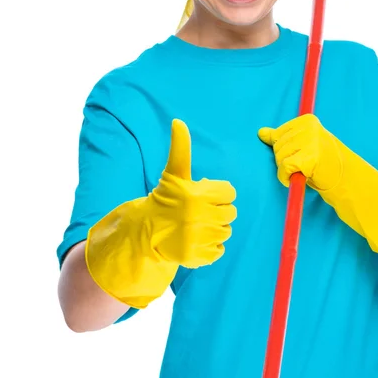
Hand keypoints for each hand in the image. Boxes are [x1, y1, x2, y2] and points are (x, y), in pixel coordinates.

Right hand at [151, 119, 237, 268]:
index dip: (218, 193)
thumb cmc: (165, 198)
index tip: (203, 195)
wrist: (145, 232)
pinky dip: (211, 247)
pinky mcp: (197, 257)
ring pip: (226, 231)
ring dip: (215, 228)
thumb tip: (178, 121)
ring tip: (197, 225)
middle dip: (218, 210)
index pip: (230, 193)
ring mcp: (198, 239)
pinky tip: (196, 240)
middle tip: (200, 211)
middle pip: (231, 213)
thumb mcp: (174, 173)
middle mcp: (198, 217)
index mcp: (196, 195)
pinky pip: (219, 250)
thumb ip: (181, 148)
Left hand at [258, 113, 377, 266]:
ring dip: (287, 170)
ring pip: (279, 158)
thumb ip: (284, 138)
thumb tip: (261, 132)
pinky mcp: (309, 156)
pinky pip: (284, 168)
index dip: (284, 150)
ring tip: (307, 171)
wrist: (350, 182)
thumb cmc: (325, 166)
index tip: (301, 157)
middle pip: (277, 145)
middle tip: (306, 166)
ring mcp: (309, 140)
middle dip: (284, 160)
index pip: (277, 134)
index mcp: (308, 120)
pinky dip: (287, 177)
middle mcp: (308, 126)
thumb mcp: (304, 146)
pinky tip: (302, 178)